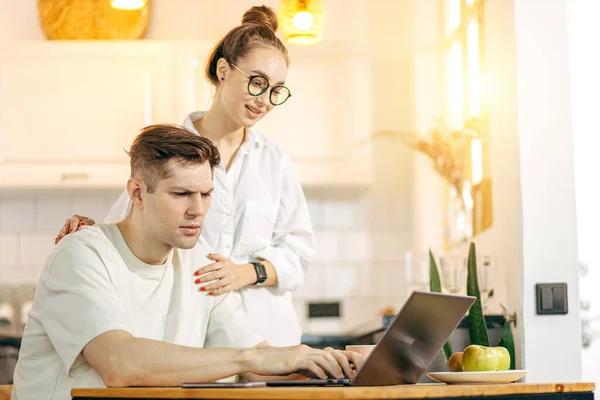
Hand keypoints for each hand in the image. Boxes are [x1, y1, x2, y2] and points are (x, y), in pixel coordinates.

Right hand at [55, 215, 95, 243]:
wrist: (89, 231)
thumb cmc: (91, 227)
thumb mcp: (91, 223)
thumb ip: (88, 222)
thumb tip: (82, 223)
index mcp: (77, 218)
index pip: (74, 220)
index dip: (72, 226)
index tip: (72, 232)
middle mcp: (70, 221)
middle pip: (66, 225)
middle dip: (65, 231)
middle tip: (63, 236)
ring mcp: (67, 227)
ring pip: (63, 230)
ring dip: (61, 235)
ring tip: (59, 240)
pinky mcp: (64, 232)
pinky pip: (61, 235)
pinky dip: (59, 238)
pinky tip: (57, 241)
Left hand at [193, 253, 254, 294]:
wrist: (245, 273)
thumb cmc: (232, 267)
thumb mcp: (226, 260)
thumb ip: (217, 257)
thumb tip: (208, 255)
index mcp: (224, 264)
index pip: (212, 266)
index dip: (203, 270)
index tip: (196, 273)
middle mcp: (227, 271)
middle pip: (214, 275)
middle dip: (204, 278)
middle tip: (196, 281)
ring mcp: (230, 279)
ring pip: (218, 284)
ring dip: (208, 286)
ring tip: (201, 288)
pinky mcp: (232, 286)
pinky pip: (223, 290)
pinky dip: (216, 292)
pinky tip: (209, 293)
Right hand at [247, 345, 363, 379]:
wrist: (257, 358)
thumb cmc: (274, 364)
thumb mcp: (293, 365)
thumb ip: (306, 368)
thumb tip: (320, 375)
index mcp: (306, 350)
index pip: (328, 353)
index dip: (339, 361)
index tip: (347, 371)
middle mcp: (305, 350)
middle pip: (329, 354)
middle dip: (341, 364)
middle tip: (348, 375)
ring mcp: (299, 353)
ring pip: (323, 358)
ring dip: (334, 368)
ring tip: (340, 377)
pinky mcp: (293, 360)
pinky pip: (311, 364)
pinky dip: (320, 371)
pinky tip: (325, 378)